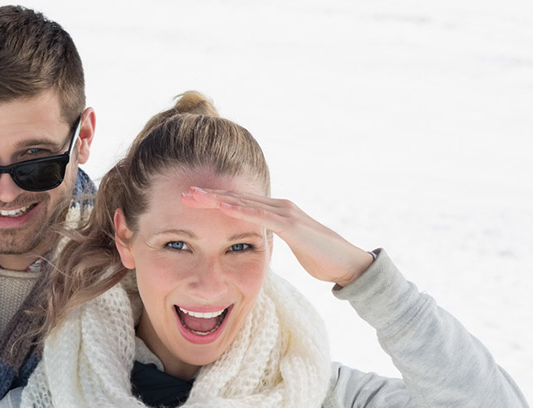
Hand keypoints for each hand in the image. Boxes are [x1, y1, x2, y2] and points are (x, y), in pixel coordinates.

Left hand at [182, 187, 372, 286]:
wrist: (347, 264)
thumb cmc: (320, 257)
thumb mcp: (288, 247)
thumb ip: (273, 240)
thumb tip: (257, 242)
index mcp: (276, 212)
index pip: (239, 203)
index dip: (214, 200)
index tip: (191, 200)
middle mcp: (279, 207)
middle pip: (237, 198)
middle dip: (209, 195)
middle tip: (184, 193)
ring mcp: (286, 213)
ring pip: (245, 203)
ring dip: (218, 199)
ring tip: (195, 196)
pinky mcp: (292, 225)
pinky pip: (261, 216)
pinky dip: (241, 210)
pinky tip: (223, 207)